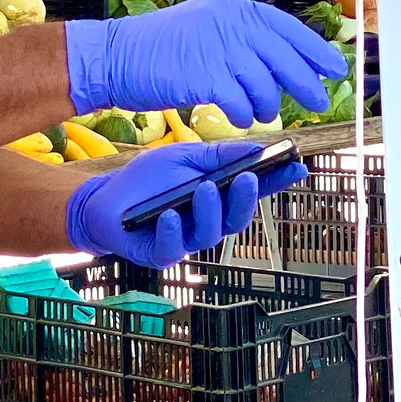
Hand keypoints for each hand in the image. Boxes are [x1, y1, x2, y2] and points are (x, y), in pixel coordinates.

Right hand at [65, 0, 345, 127]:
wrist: (115, 56)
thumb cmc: (156, 49)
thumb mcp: (204, 29)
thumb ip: (239, 40)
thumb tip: (278, 63)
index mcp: (232, 8)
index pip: (286, 27)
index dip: (315, 49)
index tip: (335, 66)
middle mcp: (229, 23)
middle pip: (284, 58)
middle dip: (305, 83)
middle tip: (317, 101)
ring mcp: (218, 48)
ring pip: (264, 86)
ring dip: (266, 105)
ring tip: (258, 112)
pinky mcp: (206, 75)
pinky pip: (241, 103)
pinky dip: (242, 115)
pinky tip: (237, 117)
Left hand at [65, 140, 307, 266]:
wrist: (103, 199)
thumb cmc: (146, 180)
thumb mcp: (183, 157)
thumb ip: (217, 154)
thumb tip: (256, 147)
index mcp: (217, 198)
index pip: (252, 191)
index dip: (276, 182)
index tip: (297, 167)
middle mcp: (207, 222)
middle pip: (236, 219)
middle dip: (246, 199)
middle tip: (249, 178)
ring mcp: (185, 241)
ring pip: (209, 235)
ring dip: (209, 211)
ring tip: (205, 189)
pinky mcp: (159, 253)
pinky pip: (172, 248)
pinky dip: (172, 230)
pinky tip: (170, 216)